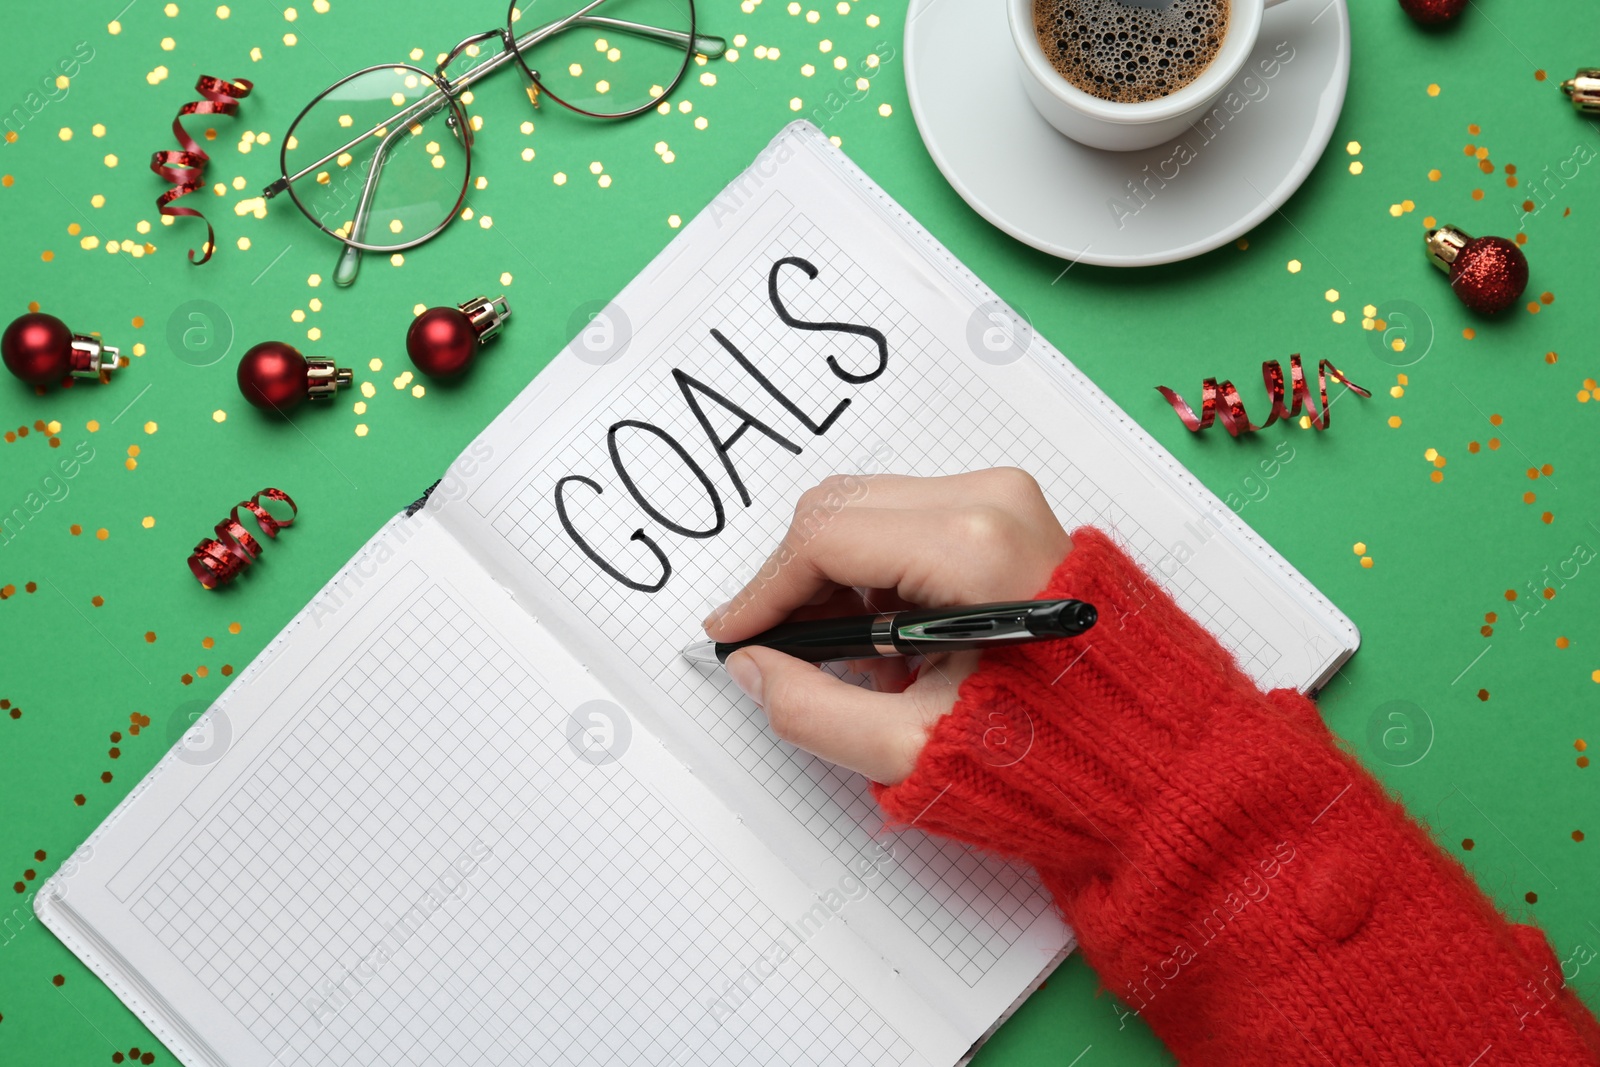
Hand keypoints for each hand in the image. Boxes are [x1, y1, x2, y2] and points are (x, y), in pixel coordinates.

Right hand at [703, 468, 1072, 784]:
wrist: (1160, 754)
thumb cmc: (1058, 756)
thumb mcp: (914, 751)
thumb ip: (813, 710)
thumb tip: (754, 667)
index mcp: (972, 547)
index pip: (824, 539)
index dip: (764, 591)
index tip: (732, 635)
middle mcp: (992, 500)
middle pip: (841, 510)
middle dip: (798, 581)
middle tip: (783, 651)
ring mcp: (1009, 499)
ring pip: (871, 510)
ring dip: (839, 579)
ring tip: (856, 661)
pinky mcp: (1015, 511)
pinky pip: (912, 519)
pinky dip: (880, 572)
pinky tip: (894, 640)